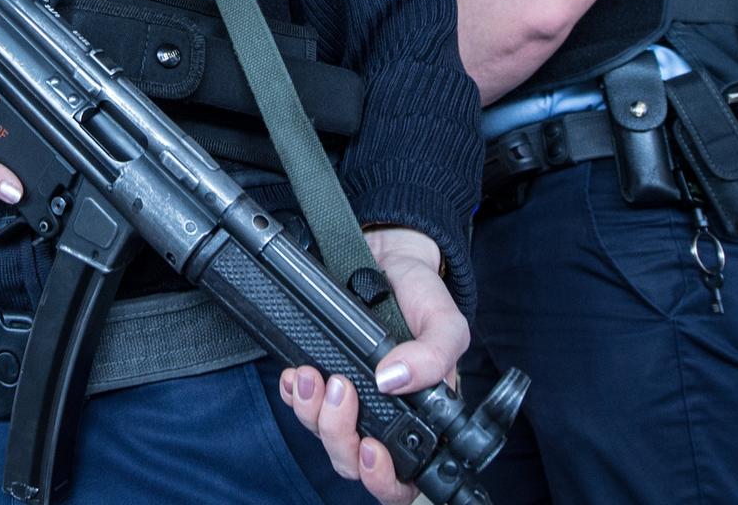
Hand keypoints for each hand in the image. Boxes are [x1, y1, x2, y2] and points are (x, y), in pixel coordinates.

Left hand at [278, 227, 469, 503]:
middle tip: (341, 390)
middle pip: (353, 461)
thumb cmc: (423, 297)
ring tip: (312, 374)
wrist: (389, 258)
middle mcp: (383, 418)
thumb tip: (394, 380)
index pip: (402, 478)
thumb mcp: (445, 322)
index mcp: (420, 419)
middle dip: (339, 434)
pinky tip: (294, 374)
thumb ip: (434, 356)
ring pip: (323, 434)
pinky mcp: (321, 380)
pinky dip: (292, 393)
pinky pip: (298, 404)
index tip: (372, 450)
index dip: (384, 479)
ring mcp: (350, 402)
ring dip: (312, 410)